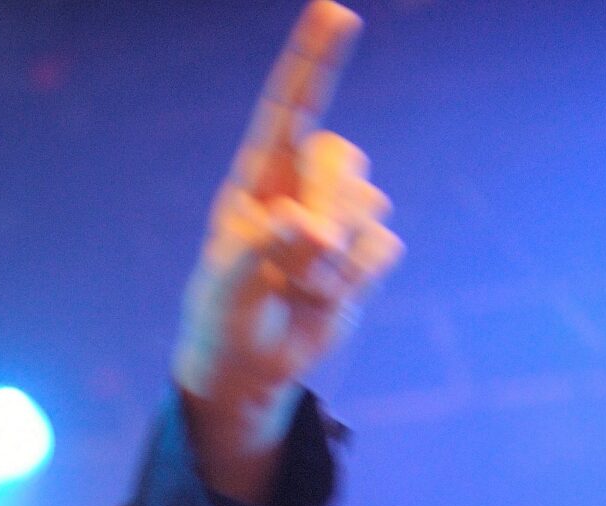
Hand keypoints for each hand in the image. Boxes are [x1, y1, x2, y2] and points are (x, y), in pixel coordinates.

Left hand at [173, 1, 403, 502]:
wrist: (248, 370)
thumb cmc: (222, 322)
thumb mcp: (223, 291)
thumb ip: (256, 253)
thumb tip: (305, 226)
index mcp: (255, 184)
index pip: (288, 111)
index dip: (312, 61)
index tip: (334, 12)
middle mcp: (298, 191)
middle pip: (341, 159)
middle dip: (330, 205)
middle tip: (302, 255)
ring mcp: (335, 220)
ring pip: (367, 204)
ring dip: (336, 258)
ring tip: (299, 288)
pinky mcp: (363, 252)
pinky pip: (383, 246)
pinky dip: (356, 279)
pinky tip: (326, 297)